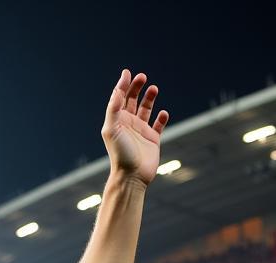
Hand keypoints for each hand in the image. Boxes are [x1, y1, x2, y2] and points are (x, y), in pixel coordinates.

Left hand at [102, 70, 168, 186]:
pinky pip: (159, 125)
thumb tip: (118, 88)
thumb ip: (114, 107)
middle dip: (136, 87)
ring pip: (146, 109)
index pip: (119, 98)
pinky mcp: (153, 140)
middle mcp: (129, 124)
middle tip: (142, 77)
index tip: (128, 73)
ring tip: (154, 89)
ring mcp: (141, 131)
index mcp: (117, 120)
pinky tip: (163, 113)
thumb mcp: (112, 128)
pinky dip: (162, 118)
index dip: (123, 85)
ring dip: (149, 98)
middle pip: (132, 100)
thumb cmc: (120, 154)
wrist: (131, 176)